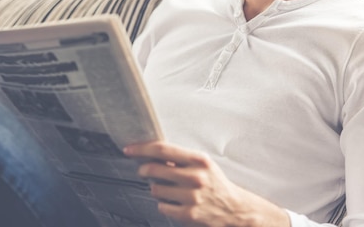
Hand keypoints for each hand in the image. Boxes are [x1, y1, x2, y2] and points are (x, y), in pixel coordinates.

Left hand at [123, 141, 289, 226]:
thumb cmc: (215, 183)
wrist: (235, 209)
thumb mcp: (203, 164)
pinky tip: (175, 202)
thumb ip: (180, 158)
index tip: (129, 149)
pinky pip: (161, 206)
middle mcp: (195, 176)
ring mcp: (192, 196)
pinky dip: (164, 204)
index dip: (141, 149)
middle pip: (153, 169)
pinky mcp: (188, 214)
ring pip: (155, 189)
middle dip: (144, 170)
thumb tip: (151, 153)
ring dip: (156, 189)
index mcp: (198, 159)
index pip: (162, 150)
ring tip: (169, 189)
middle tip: (145, 171)